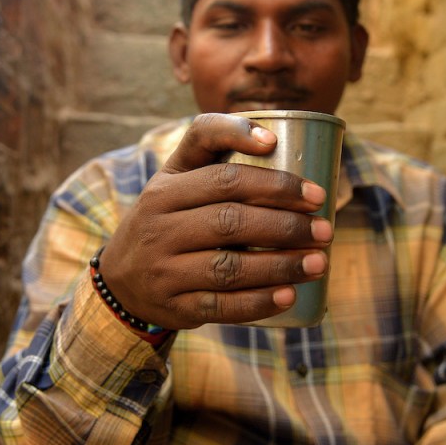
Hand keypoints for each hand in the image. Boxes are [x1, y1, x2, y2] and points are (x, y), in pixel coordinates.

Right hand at [99, 113, 333, 328]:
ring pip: (228, 267)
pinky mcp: (173, 306)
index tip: (314, 193)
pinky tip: (289, 295)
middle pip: (230, 222)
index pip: (224, 178)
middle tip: (325, 230)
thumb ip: (213, 146)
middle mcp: (159, 228)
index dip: (274, 182)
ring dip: (280, 266)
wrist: (120, 280)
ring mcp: (163, 270)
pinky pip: (220, 307)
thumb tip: (274, 137)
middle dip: (286, 226)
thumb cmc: (167, 217)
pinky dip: (258, 302)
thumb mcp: (175, 177)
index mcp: (165, 189)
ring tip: (319, 262)